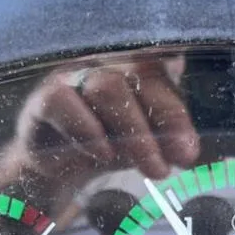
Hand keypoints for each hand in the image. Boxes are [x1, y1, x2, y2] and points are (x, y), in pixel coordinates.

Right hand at [0, 55, 200, 210]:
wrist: (52, 170)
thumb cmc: (105, 146)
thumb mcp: (145, 147)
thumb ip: (169, 144)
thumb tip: (190, 153)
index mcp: (134, 69)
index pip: (162, 74)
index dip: (177, 110)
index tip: (189, 151)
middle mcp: (105, 64)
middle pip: (140, 75)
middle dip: (164, 120)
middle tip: (175, 162)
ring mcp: (73, 76)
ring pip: (107, 87)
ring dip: (135, 131)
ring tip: (150, 168)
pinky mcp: (43, 98)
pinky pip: (63, 100)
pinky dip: (87, 129)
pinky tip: (103, 155)